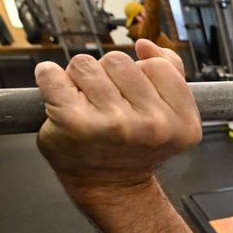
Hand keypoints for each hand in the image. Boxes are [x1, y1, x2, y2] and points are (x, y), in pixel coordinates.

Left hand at [35, 39, 200, 205]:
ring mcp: (113, 124)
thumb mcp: (171, 115)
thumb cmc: (136, 149)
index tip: (134, 96)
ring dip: (79, 79)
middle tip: (107, 103)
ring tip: (86, 104)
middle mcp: (152, 125)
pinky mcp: (75, 122)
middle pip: (119, 60)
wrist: (110, 187)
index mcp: (183, 123)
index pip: (157, 65)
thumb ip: (170, 73)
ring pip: (85, 64)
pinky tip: (60, 98)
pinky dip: (49, 79)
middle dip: (108, 75)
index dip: (141, 75)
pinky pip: (51, 74)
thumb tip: (146, 45)